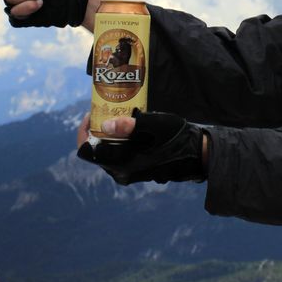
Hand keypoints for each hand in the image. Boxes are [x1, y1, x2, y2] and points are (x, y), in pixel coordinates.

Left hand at [77, 109, 207, 184]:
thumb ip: (129, 126)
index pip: (87, 151)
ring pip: (108, 152)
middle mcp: (122, 171)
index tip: (91, 114)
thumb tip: (105, 125)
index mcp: (122, 163)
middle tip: (104, 109)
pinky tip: (130, 125)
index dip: (84, 132)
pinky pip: (120, 154)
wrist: (198, 154)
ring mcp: (130, 172)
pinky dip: (119, 140)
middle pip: (97, 151)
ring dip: (108, 134)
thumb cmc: (176, 139)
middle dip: (97, 129)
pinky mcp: (139, 169)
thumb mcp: (153, 126)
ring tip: (117, 114)